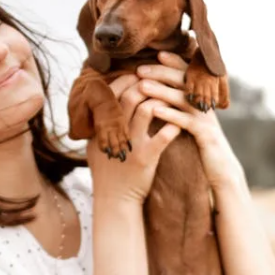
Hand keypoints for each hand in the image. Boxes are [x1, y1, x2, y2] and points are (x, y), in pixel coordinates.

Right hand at [87, 74, 180, 203]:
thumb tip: (104, 100)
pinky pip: (163, 136)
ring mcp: (131, 144)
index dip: (126, 80)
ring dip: (161, 100)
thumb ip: (100, 124)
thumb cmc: (107, 169)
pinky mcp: (146, 158)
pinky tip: (178, 124)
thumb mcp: (95, 144)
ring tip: (170, 99)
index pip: (112, 93)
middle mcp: (115, 132)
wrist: (114, 199)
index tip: (138, 75)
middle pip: (131, 96)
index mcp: (102, 126)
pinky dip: (173, 126)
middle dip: (146, 84)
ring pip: (147, 110)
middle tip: (158, 82)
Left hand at [136, 52, 243, 189]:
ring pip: (183, 99)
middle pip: (185, 81)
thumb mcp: (192, 122)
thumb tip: (162, 92)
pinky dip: (170, 114)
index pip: (188, 75)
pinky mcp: (206, 135)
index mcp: (201, 100)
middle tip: (140, 69)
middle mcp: (205, 105)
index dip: (174, 63)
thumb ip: (182, 106)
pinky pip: (186, 121)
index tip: (156, 54)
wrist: (221, 170)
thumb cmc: (201, 146)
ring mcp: (207, 119)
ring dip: (162, 91)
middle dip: (162, 72)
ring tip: (142, 86)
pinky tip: (154, 111)